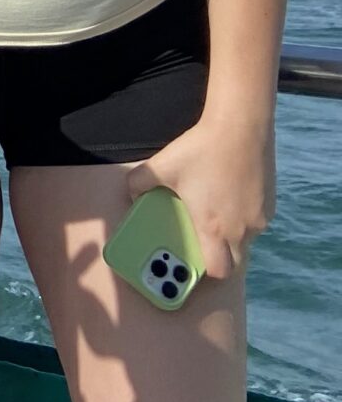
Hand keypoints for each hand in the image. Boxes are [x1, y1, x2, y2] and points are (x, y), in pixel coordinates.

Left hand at [125, 115, 274, 280]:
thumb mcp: (159, 167)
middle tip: (205, 246)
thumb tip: (130, 196)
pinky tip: (230, 199)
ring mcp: (259, 217)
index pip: (218, 271)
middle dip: (221, 260)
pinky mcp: (270, 204)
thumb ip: (138, 185)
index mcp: (214, 228)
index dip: (206, 274)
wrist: (241, 126)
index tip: (193, 268)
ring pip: (247, 241)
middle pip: (235, 263)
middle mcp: (241, 229)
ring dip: (233, 238)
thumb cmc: (200, 149)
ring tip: (216, 218)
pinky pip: (257, 222)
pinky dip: (244, 220)